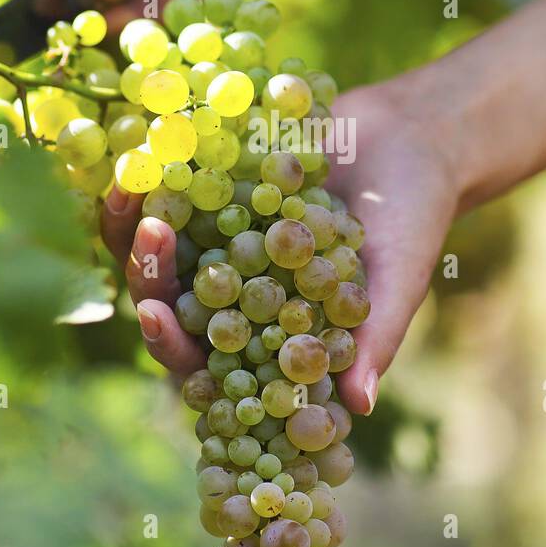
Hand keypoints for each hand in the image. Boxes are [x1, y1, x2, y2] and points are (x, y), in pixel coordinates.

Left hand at [100, 77, 461, 415]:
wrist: (412, 137)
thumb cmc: (413, 218)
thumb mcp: (401, 276)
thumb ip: (376, 338)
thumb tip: (358, 408)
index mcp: (271, 334)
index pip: (209, 360)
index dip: (175, 347)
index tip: (156, 314)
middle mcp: (236, 297)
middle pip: (170, 305)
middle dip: (146, 276)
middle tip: (148, 235)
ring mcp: (218, 245)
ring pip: (159, 253)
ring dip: (136, 229)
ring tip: (132, 191)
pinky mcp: (213, 196)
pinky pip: (169, 194)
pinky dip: (151, 181)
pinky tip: (141, 158)